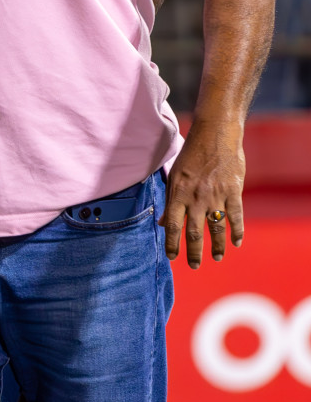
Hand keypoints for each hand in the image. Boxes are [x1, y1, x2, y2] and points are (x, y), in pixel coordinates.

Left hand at [163, 119, 245, 268]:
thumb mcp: (174, 175)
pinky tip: (236, 242)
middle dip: (193, 252)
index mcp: (178, 193)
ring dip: (216, 246)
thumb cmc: (192, 154)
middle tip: (194, 266)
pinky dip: (237, 231)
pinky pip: (236, 216)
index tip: (172, 258)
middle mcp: (196, 197)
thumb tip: (164, 223)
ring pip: (216, 228)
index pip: (173, 225)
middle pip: (194, 231)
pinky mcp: (233, 191)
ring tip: (216, 258)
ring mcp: (216, 195)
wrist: (215, 134)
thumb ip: (170, 201)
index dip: (172, 243)